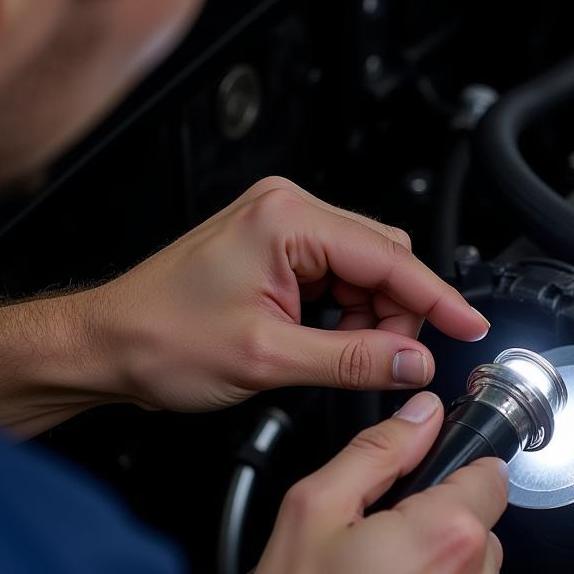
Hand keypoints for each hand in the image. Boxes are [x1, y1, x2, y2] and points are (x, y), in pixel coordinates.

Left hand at [102, 176, 488, 412]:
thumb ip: (354, 359)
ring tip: (343, 356)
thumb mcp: (268, 358)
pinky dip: (348, 314)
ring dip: (372, 317)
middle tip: (389, 362)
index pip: (389, 259)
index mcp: (287, 221)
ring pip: (365, 271)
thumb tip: (414, 361)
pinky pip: (339, 277)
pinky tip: (329, 341)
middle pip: (383, 259)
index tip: (468, 326)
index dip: (436, 299)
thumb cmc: (158, 339)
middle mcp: (287, 211)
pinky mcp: (277, 249)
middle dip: (397, 313)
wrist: (105, 345)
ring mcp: (281, 227)